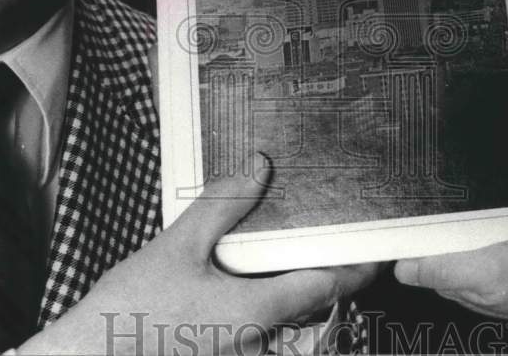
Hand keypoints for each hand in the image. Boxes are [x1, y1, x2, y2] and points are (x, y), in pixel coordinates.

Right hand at [19, 154, 376, 354]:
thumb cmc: (129, 310)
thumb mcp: (179, 246)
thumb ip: (224, 206)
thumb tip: (258, 170)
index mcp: (255, 312)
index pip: (327, 288)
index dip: (358, 267)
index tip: (378, 249)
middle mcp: (257, 340)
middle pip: (313, 305)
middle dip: (329, 272)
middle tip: (338, 237)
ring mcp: (240, 351)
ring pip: (289, 319)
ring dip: (299, 286)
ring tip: (294, 249)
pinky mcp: (222, 351)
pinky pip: (262, 326)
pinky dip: (270, 298)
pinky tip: (250, 274)